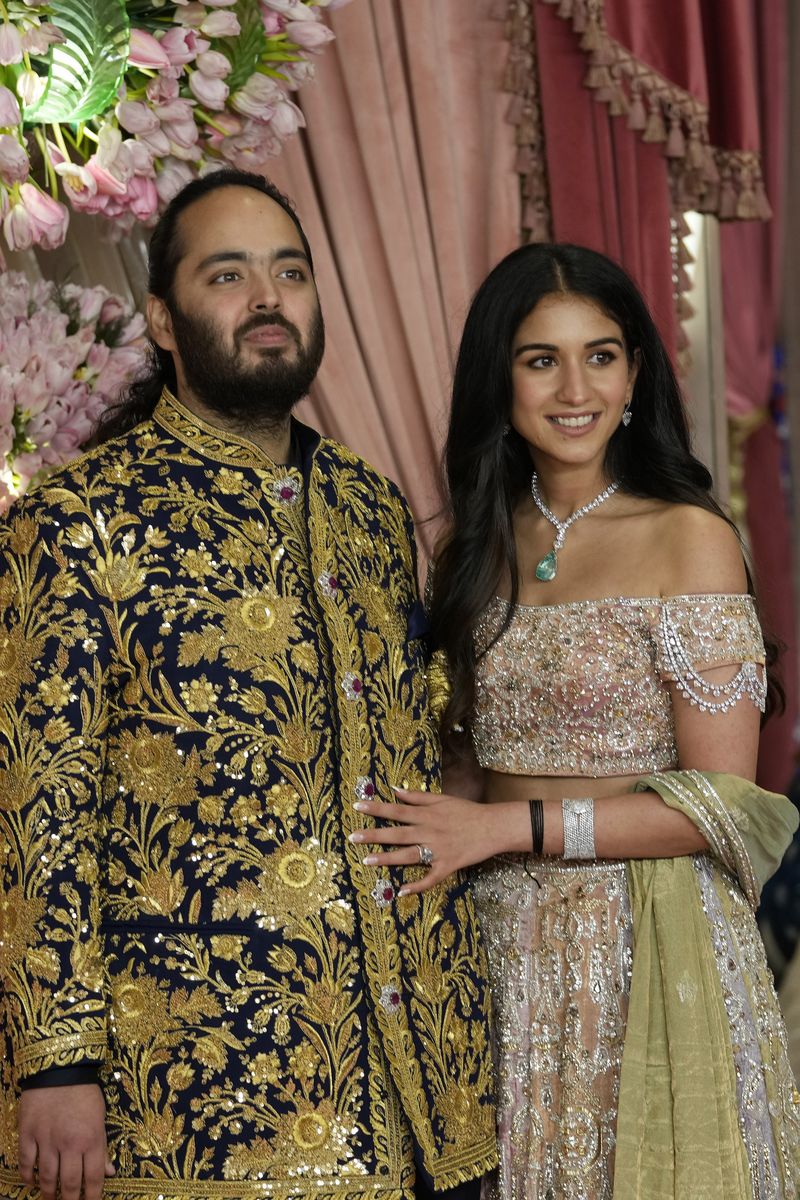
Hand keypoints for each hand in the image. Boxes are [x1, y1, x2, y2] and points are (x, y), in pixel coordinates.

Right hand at [18, 1083, 114, 1199]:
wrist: (60, 1069)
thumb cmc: (84, 1093)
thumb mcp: (100, 1118)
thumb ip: (102, 1147)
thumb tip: (108, 1172)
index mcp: (92, 1139)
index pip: (94, 1177)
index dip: (93, 1196)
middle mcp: (70, 1144)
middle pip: (70, 1184)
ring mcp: (47, 1140)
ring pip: (47, 1178)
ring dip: (49, 1193)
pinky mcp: (28, 1134)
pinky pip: (27, 1163)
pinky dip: (29, 1176)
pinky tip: (32, 1182)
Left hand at [349, 788, 499, 894]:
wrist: (493, 827)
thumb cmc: (467, 811)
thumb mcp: (442, 798)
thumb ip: (418, 796)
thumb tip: (395, 790)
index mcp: (427, 814)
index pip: (397, 810)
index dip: (376, 808)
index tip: (357, 806)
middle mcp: (429, 832)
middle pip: (397, 833)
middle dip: (374, 835)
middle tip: (353, 837)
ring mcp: (438, 850)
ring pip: (408, 856)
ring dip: (387, 859)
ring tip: (367, 861)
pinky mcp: (447, 866)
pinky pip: (430, 878)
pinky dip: (416, 886)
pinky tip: (401, 892)